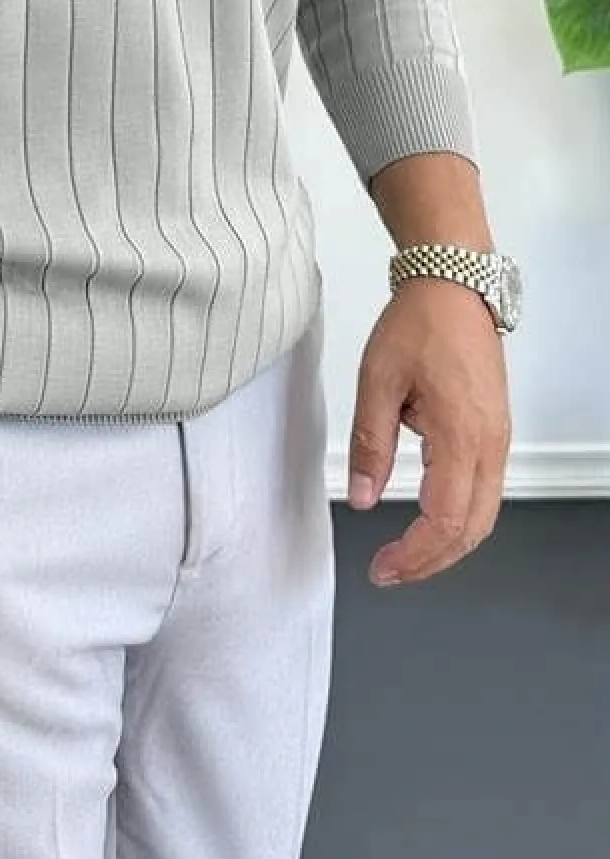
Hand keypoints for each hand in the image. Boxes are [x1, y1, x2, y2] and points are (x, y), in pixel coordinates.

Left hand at [346, 278, 511, 587]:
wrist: (453, 287)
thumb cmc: (418, 325)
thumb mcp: (377, 382)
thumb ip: (370, 445)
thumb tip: (361, 498)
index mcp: (461, 437)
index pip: (443, 522)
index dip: (413, 556)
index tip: (381, 568)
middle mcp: (489, 445)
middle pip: (470, 531)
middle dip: (430, 561)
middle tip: (389, 571)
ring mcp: (497, 440)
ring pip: (483, 516)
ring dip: (447, 544)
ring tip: (406, 554)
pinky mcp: (494, 432)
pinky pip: (485, 492)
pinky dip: (460, 518)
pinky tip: (428, 519)